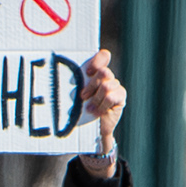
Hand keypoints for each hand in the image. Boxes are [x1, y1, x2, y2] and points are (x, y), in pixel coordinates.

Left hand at [81, 49, 126, 165]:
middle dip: (91, 85)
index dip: (97, 60)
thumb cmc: (79, 110)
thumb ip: (75, 84)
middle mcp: (107, 77)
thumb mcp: (75, 96)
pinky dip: (101, 105)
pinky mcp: (120, 97)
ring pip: (106, 86)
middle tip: (83, 97)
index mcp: (96, 72)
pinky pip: (111, 96)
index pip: (103, 56)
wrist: (90, 130)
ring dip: (95, 99)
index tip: (87, 72)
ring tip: (90, 108)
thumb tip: (65, 77)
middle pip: (104, 71)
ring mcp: (115, 86)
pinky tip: (97, 112)